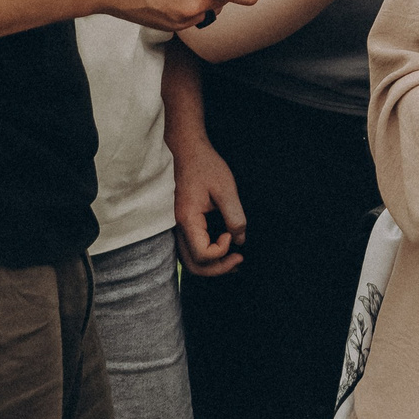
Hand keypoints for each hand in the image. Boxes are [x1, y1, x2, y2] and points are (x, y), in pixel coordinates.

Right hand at [172, 139, 245, 275]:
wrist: (186, 150)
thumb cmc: (205, 165)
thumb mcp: (226, 188)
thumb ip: (234, 216)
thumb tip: (240, 239)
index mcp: (188, 219)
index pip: (203, 254)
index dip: (221, 251)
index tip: (231, 234)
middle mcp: (179, 227)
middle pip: (194, 265)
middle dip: (218, 268)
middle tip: (239, 259)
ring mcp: (178, 227)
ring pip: (191, 260)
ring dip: (212, 265)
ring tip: (234, 260)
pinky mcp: (182, 223)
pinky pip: (191, 249)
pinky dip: (206, 255)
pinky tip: (223, 249)